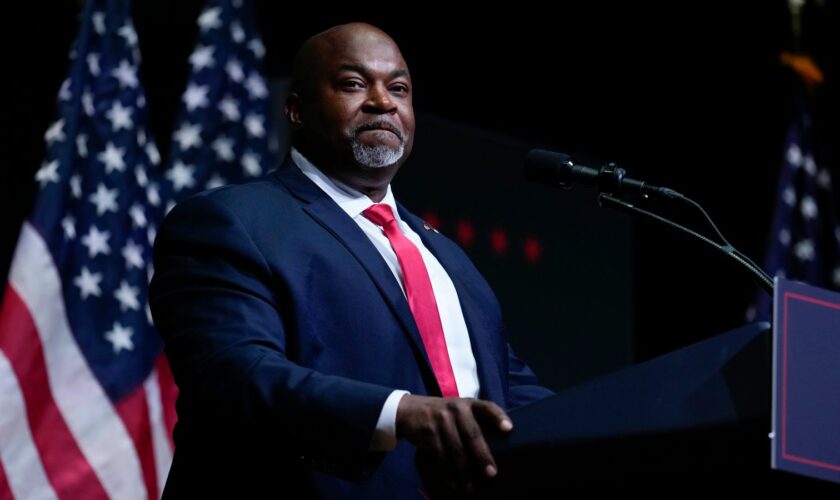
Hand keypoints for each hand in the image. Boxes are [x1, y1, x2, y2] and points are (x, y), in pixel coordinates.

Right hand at [395, 394, 512, 493]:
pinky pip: (440, 456)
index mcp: (469, 404)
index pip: (487, 407)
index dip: (498, 417)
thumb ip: (474, 422)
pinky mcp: (429, 432)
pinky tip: (453, 484)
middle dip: (482, 455)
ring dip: (464, 472)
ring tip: (470, 488)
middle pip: (472, 434)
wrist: (409, 410)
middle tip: (491, 474)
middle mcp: (456, 409)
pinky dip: (447, 472)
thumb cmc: (442, 414)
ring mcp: (441, 420)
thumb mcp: (458, 410)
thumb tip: (497, 448)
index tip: (508, 429)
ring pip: (456, 450)